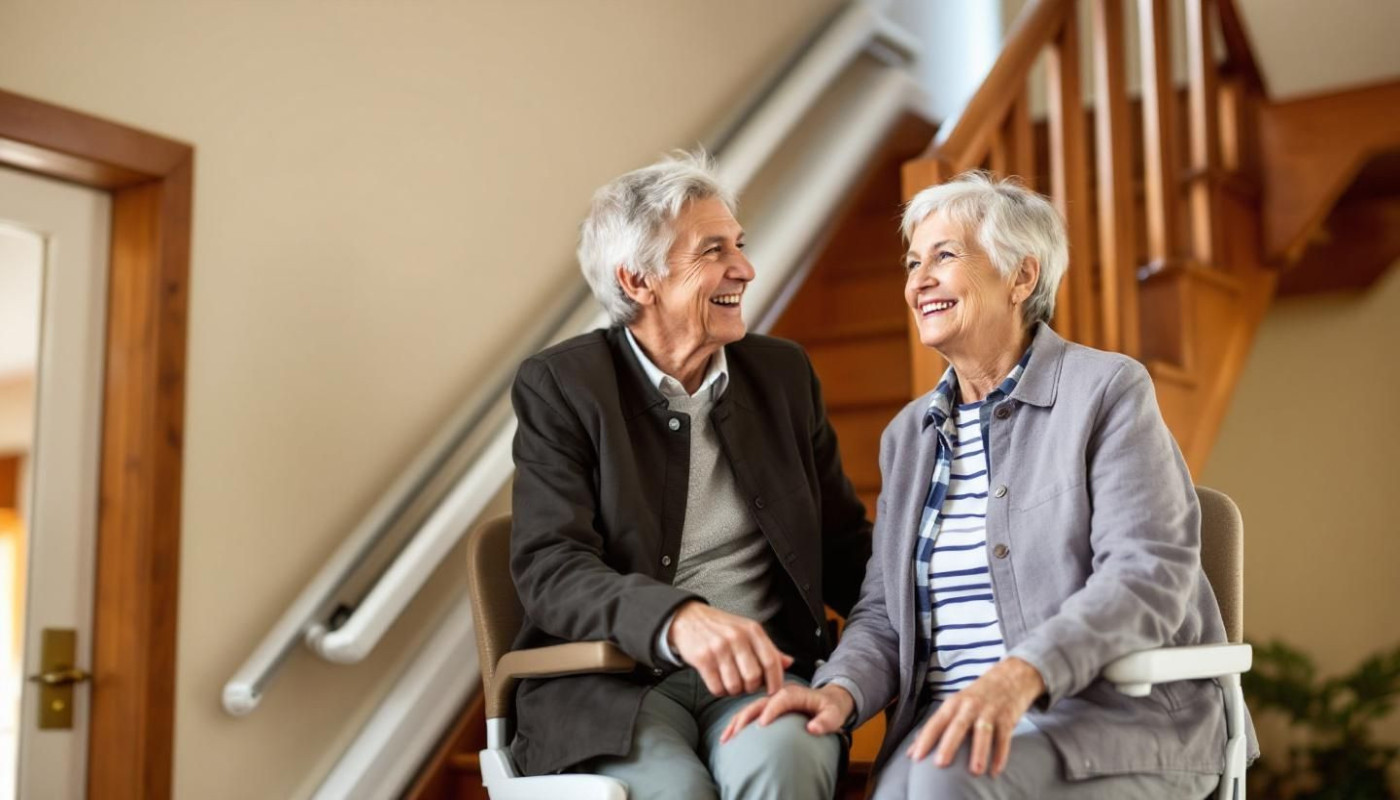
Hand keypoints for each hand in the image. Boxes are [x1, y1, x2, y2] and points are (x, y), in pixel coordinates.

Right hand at [668, 601, 792, 696]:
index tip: (773, 691)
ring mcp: (719, 647)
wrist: (688, 618)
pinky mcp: (702, 658)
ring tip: (730, 681)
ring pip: (735, 686)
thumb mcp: (747, 631)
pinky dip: (719, 690)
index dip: (775, 681)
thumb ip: (768, 648)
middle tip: (745, 685)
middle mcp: (737, 637)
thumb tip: (788, 663)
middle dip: (751, 688)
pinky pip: (717, 687)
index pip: (771, 661)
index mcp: (752, 630)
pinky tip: (718, 681)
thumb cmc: (721, 627)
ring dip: (733, 690)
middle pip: (754, 678)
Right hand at [719, 683, 854, 743]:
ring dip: (737, 722)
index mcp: (796, 692)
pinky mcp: (768, 707)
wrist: (829, 700)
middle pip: (759, 702)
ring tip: (725, 737)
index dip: (771, 711)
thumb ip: (826, 721)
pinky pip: (750, 714)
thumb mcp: (835, 714)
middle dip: (746, 717)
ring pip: (750, 708)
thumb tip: (812, 729)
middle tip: (735, 733)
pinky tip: (728, 736)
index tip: (761, 725)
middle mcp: (780, 694)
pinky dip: (738, 724)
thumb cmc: (832, 709)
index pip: (781, 699)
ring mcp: (772, 700)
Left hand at [906, 657, 1044, 775]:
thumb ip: (937, 726)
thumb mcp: (956, 705)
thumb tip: (912, 752)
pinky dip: (1000, 755)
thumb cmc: (976, 696)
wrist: (1010, 677)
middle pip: (957, 726)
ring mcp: (990, 711)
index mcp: (953, 704)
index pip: (936, 722)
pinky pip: (1003, 738)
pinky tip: (995, 771)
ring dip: (979, 752)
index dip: (925, 739)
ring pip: (983, 732)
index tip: (916, 757)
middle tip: (940, 764)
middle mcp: (970, 706)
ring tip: (975, 772)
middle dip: (948, 745)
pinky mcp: (1007, 718)